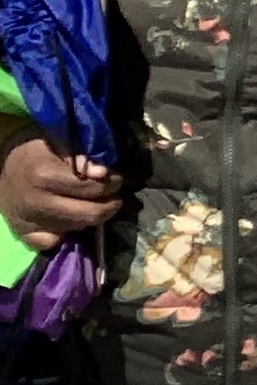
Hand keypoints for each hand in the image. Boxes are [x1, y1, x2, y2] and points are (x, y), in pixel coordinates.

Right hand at [0, 136, 119, 250]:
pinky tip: (69, 218)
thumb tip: (103, 172)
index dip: (114, 183)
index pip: (95, 189)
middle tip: (113, 196)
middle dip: (110, 205)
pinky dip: (65, 233)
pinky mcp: (22, 232)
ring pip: (76, 229)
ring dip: (90, 217)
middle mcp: (36, 203)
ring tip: (92, 203)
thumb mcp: (60, 142)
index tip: (117, 178)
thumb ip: (84, 156)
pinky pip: (52, 242)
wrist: (1, 163)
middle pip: (90, 215)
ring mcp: (28, 221)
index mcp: (45, 177)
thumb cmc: (35, 149)